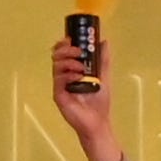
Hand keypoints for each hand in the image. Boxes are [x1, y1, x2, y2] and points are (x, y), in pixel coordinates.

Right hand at [51, 37, 128, 160]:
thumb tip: (104, 41)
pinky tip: (78, 76)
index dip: (64, 43)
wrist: (98, 122)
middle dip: (65, 50)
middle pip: (56, 57)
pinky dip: (68, 75)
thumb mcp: (104, 76)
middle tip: (78, 51)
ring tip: (81, 67)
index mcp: (72, 70)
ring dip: (69, 62)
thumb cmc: (99, 102)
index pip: (62, 53)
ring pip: (56, 66)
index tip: (71, 38)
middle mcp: (63, 76)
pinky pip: (58, 80)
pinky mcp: (58, 96)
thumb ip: (103, 59)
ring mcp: (60, 86)